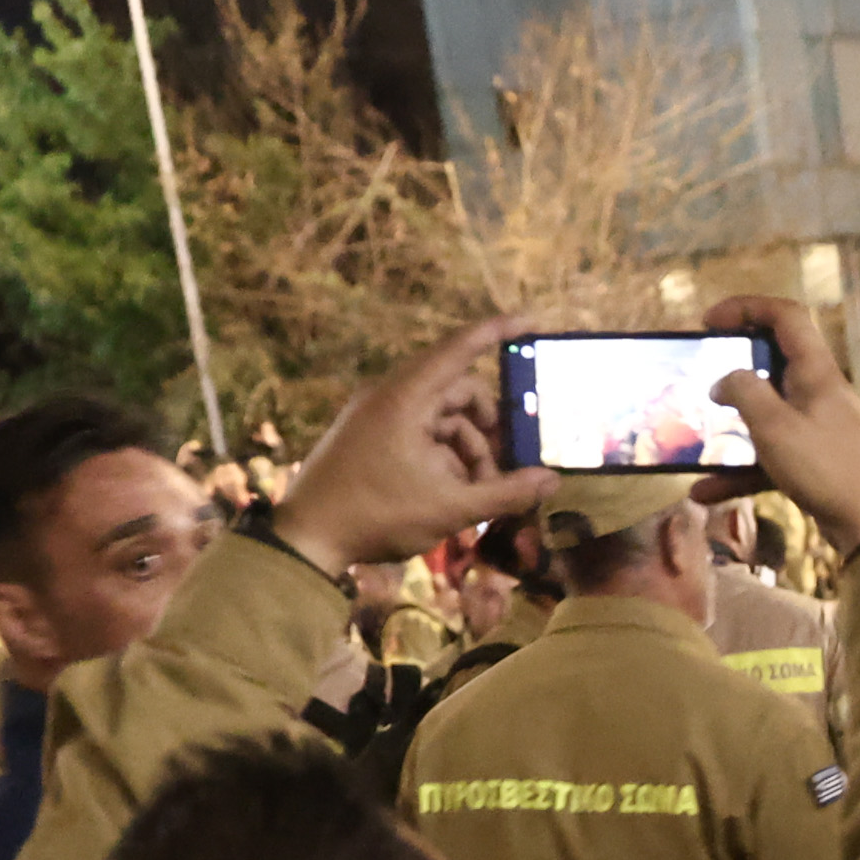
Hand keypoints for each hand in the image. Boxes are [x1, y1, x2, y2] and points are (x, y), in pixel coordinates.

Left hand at [272, 315, 560, 578]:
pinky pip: (421, 434)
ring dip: (469, 451)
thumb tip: (552, 481)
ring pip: (442, 419)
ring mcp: (377, 416)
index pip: (459, 349)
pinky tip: (454, 493)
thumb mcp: (451, 508)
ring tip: (481, 493)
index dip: (496, 331)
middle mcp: (390, 396)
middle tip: (511, 464)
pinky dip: (445, 457)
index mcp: (406, 398)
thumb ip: (506, 493)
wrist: (307, 538)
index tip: (530, 321)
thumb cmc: (377, 514)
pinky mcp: (371, 436)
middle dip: (489, 428)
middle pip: (457, 393)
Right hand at [702, 294, 859, 550]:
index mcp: (816, 372)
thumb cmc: (826, 467)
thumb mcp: (775, 426)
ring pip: (769, 416)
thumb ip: (745, 392)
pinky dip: (742, 471)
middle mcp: (820, 394)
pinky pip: (772, 458)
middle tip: (700, 376)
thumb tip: (725, 379)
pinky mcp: (817, 464)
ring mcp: (820, 430)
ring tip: (696, 436)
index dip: (746, 307)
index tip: (709, 322)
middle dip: (734, 368)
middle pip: (774, 364)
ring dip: (732, 426)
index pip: (786, 316)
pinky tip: (706, 491)